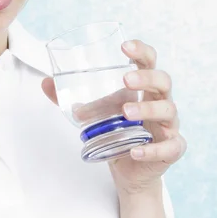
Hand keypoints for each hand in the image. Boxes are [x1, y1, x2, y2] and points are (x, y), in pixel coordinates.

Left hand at [41, 39, 186, 195]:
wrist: (130, 171)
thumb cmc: (117, 132)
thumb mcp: (94, 113)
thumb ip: (70, 99)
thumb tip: (44, 83)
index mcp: (145, 89)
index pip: (150, 62)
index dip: (141, 51)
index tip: (124, 46)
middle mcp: (161, 103)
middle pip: (163, 82)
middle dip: (146, 78)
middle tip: (125, 80)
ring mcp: (169, 126)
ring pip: (168, 111)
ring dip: (147, 110)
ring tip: (125, 113)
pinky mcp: (171, 150)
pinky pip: (170, 147)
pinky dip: (152, 149)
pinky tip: (134, 151)